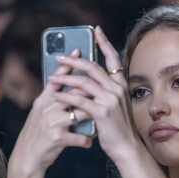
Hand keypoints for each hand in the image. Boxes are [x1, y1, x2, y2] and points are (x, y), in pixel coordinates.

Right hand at [8, 49, 92, 177]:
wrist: (27, 158)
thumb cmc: (39, 134)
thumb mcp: (42, 114)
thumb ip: (54, 100)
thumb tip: (70, 88)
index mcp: (43, 100)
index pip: (58, 78)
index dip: (69, 64)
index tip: (79, 50)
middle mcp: (47, 107)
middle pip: (73, 93)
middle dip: (90, 92)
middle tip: (103, 92)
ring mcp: (51, 122)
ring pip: (80, 113)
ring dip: (92, 117)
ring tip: (99, 120)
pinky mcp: (56, 138)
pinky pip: (78, 137)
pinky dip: (86, 140)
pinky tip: (90, 143)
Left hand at [48, 26, 141, 162]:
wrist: (126, 147)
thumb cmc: (117, 128)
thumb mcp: (115, 105)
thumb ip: (104, 91)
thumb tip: (85, 81)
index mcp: (121, 85)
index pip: (113, 58)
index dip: (105, 43)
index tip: (96, 30)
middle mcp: (117, 89)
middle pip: (93, 67)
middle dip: (74, 60)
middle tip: (59, 57)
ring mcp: (111, 99)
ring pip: (84, 82)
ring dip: (65, 79)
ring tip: (51, 78)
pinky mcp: (102, 112)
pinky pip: (79, 100)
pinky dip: (65, 96)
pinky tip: (55, 95)